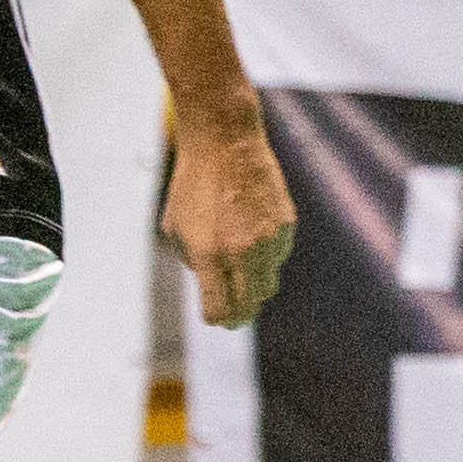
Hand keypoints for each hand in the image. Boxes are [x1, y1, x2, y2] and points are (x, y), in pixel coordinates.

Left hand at [164, 107, 294, 329]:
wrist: (224, 143)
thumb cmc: (193, 185)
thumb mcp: (176, 227)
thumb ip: (193, 262)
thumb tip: (213, 287)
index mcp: (210, 255)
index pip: (219, 310)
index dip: (217, 318)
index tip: (216, 316)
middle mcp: (243, 252)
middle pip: (249, 306)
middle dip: (240, 315)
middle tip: (234, 317)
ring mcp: (269, 240)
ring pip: (267, 283)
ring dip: (253, 284)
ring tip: (239, 264)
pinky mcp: (286, 226)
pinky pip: (278, 256)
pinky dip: (265, 256)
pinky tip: (252, 232)